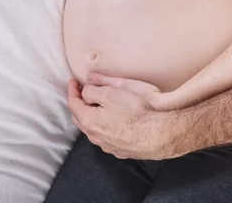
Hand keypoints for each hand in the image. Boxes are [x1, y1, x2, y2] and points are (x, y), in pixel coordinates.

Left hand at [67, 72, 183, 159]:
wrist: (160, 135)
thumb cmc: (137, 112)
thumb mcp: (113, 92)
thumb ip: (95, 88)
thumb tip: (86, 85)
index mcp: (89, 120)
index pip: (73, 103)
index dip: (72, 90)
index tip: (73, 81)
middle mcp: (95, 136)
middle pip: (79, 118)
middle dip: (79, 104)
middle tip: (82, 92)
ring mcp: (107, 145)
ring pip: (92, 130)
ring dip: (90, 117)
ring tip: (96, 107)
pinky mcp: (120, 150)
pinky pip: (105, 138)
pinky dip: (103, 128)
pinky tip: (111, 123)